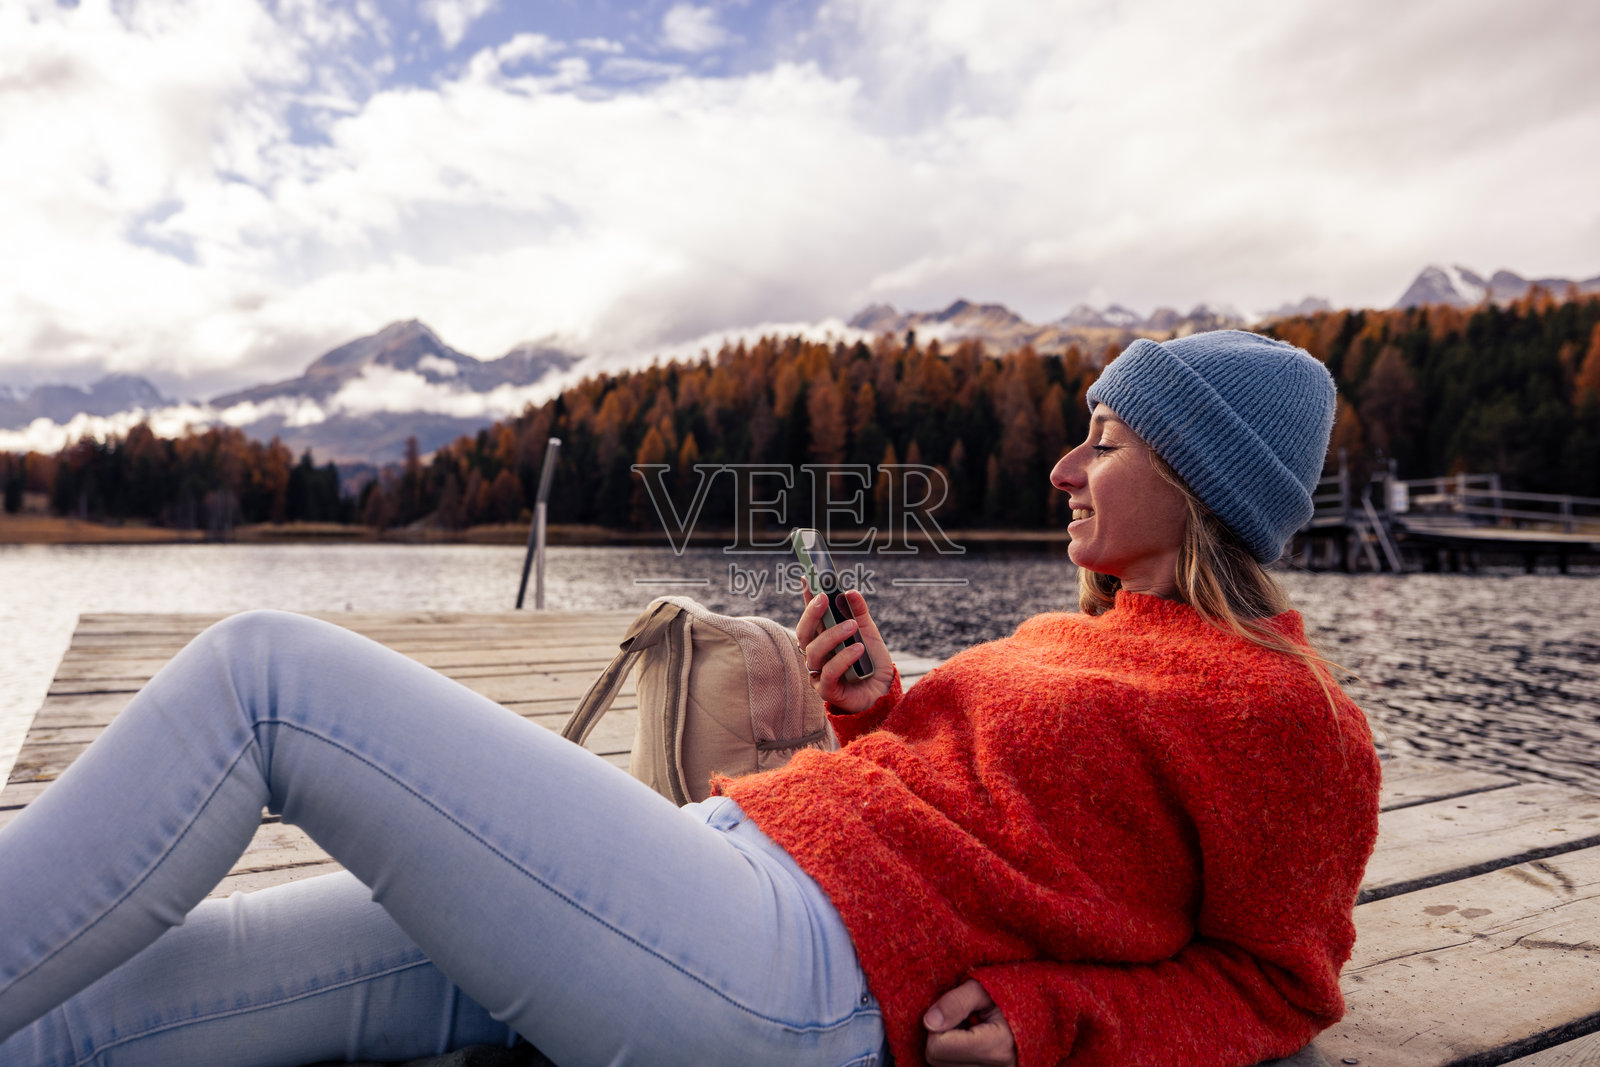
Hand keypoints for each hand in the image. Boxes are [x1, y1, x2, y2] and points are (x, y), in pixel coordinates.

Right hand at [795, 588, 892, 712]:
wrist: (884, 690)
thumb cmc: (871, 661)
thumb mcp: (868, 632)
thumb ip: (859, 612)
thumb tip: (850, 592)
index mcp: (822, 638)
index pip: (810, 615)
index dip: (807, 597)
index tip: (808, 576)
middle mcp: (816, 654)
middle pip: (803, 632)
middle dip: (811, 613)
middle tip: (825, 597)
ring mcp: (818, 672)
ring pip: (814, 651)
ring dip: (832, 635)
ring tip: (852, 626)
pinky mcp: (827, 690)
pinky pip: (829, 673)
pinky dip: (843, 658)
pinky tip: (858, 649)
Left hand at [924, 979, 1015, 1066]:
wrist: (1031, 1018)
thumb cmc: (1005, 999)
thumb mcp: (982, 990)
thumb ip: (955, 1002)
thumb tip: (928, 1022)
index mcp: (997, 1046)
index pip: (938, 1046)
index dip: (938, 1025)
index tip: (956, 1013)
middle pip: (935, 1059)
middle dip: (941, 1037)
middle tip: (962, 1022)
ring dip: (946, 1049)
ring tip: (967, 1033)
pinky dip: (952, 1057)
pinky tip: (967, 1046)